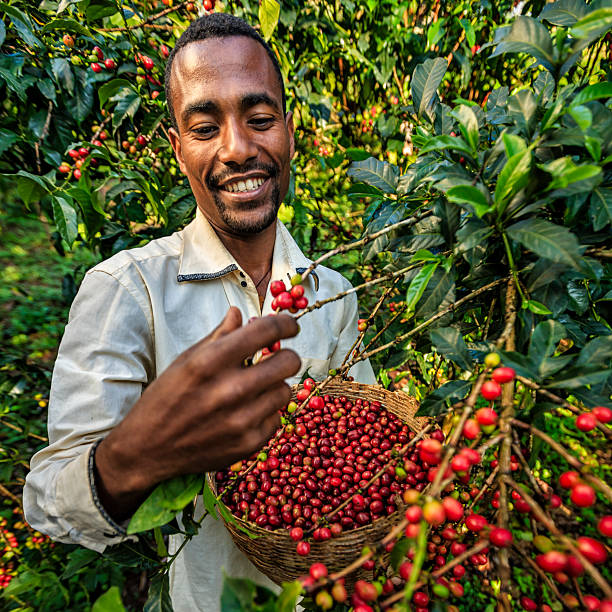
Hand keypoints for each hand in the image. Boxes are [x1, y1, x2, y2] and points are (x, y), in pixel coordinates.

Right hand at [94, 307, 299, 520]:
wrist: (147, 450)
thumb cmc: (165, 399)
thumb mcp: (186, 360)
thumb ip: (218, 336)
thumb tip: (239, 313)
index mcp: (211, 361)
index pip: (266, 331)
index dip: (284, 324)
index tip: (289, 326)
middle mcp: (230, 390)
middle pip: (289, 361)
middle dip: (286, 355)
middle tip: (275, 358)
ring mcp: (242, 420)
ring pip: (285, 390)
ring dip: (274, 385)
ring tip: (254, 388)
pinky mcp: (248, 443)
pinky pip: (276, 418)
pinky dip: (266, 412)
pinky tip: (246, 412)